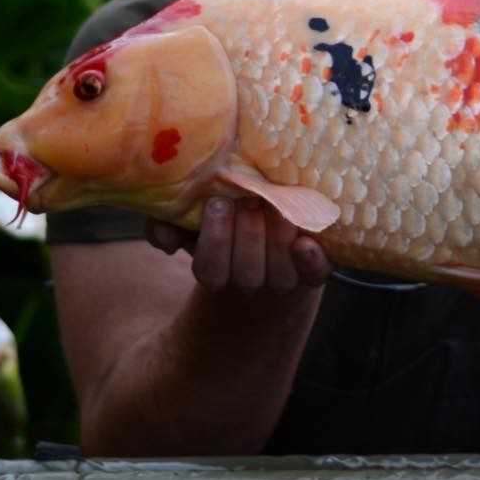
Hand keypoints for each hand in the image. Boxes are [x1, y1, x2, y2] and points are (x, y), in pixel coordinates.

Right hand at [147, 195, 331, 295]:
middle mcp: (250, 280)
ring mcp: (283, 277)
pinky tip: (306, 242)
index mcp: (217, 269)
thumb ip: (169, 221)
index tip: (217, 203)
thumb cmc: (226, 214)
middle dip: (246, 234)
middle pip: (246, 274)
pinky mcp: (313, 269)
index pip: (211, 270)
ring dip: (277, 240)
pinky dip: (312, 261)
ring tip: (274, 206)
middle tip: (247, 200)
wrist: (270, 220)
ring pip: (280, 275)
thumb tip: (165, 235)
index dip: (214, 241)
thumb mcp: (192, 215)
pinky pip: (315, 275)